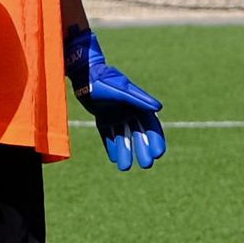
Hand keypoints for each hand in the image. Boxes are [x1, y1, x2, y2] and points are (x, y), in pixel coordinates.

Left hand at [66, 27, 166, 171]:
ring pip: (123, 137)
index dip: (155, 139)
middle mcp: (129, 111)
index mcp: (138, 104)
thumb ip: (139, 99)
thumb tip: (159, 108)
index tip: (158, 154)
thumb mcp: (122, 90)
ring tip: (125, 168)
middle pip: (139, 134)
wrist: (84, 74)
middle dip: (143, 150)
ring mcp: (116, 115)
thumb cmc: (104, 80)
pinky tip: (114, 159)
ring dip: (125, 151)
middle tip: (146, 165)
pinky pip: (109, 136)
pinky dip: (112, 146)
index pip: (150, 125)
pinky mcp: (103, 118)